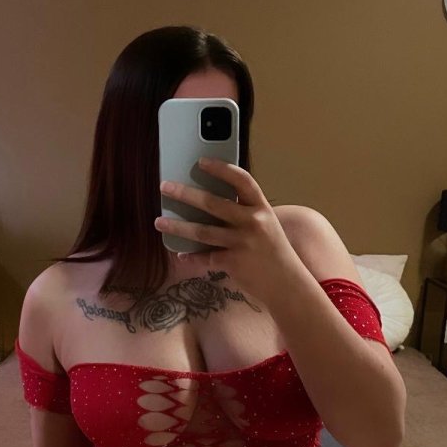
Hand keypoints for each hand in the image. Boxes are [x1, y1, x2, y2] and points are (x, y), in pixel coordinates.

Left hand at [155, 157, 300, 306]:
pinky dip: (191, 257)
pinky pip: (205, 258)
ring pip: (202, 231)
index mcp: (262, 208)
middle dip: (185, 194)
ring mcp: (243, 243)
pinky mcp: (234, 263)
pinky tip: (180, 254)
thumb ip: (245, 213)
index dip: (221, 168)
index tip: (201, 161)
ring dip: (177, 226)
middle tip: (165, 187)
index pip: (242, 180)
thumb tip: (208, 205)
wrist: (288, 284)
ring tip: (159, 221)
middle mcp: (253, 222)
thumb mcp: (267, 226)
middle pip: (213, 203)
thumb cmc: (273, 252)